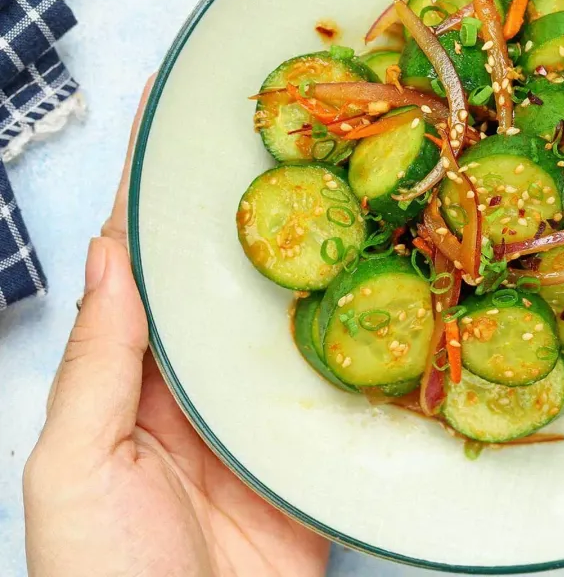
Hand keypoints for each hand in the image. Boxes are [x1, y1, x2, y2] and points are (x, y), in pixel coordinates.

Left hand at [23, 79, 329, 576]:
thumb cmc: (104, 571)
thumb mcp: (77, 465)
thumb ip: (100, 363)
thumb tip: (108, 253)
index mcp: (135, 372)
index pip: (144, 260)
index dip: (159, 191)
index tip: (183, 116)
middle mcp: (203, 377)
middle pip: (233, 274)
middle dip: (260, 205)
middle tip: (302, 133)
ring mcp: (264, 408)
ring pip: (300, 315)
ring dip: (326, 258)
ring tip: (363, 186)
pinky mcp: (318, 446)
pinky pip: (348, 379)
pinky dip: (374, 334)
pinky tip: (402, 287)